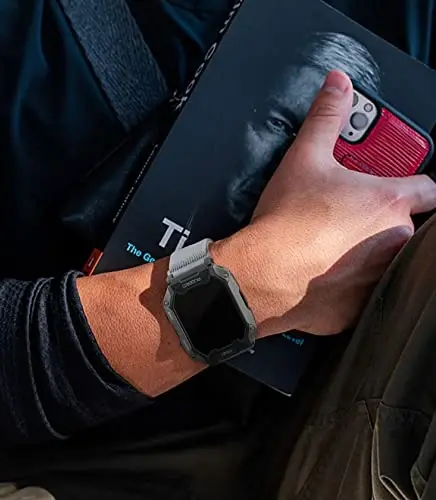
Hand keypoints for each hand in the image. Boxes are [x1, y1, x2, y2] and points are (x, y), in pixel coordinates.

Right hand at [213, 70, 435, 335]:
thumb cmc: (287, 219)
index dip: (416, 185)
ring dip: (366, 252)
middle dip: (380, 220)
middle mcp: (393, 240)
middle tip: (344, 216)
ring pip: (384, 259)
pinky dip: (347, 283)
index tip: (397, 188)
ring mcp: (378, 277)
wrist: (263, 273)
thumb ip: (326, 118)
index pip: (430, 189)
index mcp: (389, 203)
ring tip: (328, 245)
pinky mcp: (359, 306)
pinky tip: (321, 273)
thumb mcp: (304, 159)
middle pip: (403, 225)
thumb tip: (338, 83)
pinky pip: (361, 291)